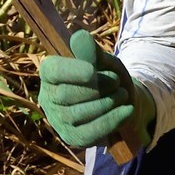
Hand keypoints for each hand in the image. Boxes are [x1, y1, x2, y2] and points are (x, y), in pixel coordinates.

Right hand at [39, 30, 155, 150]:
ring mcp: (58, 120)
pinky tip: (126, 110)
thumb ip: (93, 53)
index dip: (71, 71)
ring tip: (122, 94)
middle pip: (67, 94)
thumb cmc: (109, 78)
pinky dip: (111, 120)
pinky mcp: (72, 137)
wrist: (124, 103)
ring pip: (78, 113)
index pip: (53, 71)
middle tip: (117, 82)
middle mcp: (48, 97)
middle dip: (98, 87)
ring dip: (107, 103)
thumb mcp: (105, 62)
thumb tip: (79, 36)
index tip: (92, 71)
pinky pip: (89, 131)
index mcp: (50, 73)